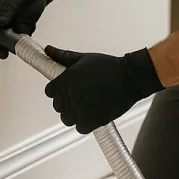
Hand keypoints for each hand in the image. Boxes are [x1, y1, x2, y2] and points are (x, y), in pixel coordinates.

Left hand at [44, 44, 162, 133]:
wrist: (130, 78)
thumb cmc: (109, 67)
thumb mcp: (83, 58)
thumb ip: (62, 56)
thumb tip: (48, 50)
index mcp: (65, 80)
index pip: (50, 91)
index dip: (58, 91)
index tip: (67, 90)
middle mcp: (70, 95)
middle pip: (58, 106)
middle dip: (67, 102)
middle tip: (81, 96)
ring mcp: (80, 109)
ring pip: (67, 118)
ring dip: (75, 114)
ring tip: (87, 105)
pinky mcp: (91, 121)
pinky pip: (80, 128)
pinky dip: (85, 123)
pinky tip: (93, 113)